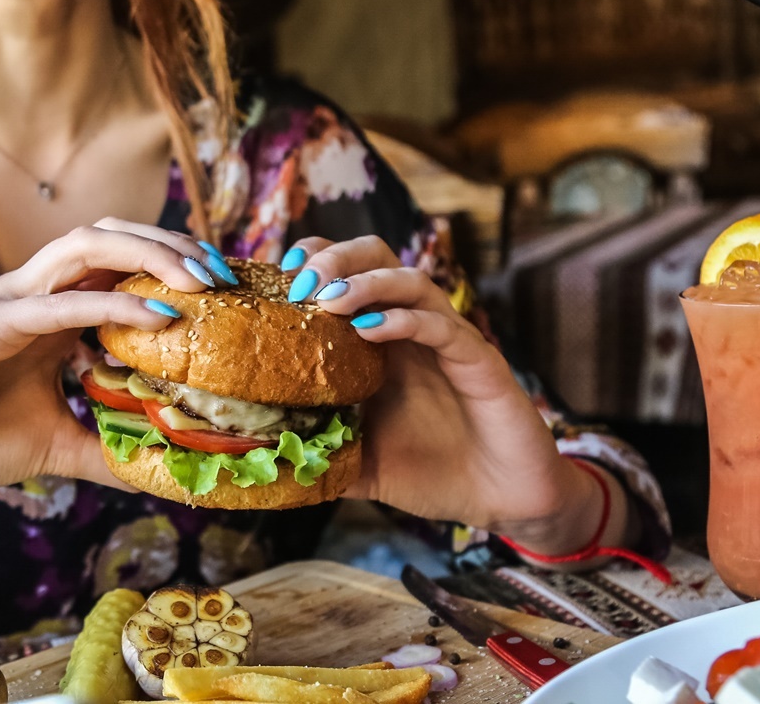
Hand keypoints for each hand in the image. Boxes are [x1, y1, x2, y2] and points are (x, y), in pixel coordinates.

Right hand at [0, 219, 223, 505]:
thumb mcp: (60, 444)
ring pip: (86, 247)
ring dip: (148, 255)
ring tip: (198, 280)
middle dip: (171, 244)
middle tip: (223, 275)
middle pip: (110, 236)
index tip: (226, 288)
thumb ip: (110, 446)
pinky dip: (110, 302)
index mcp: (49, 308)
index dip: (173, 261)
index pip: (119, 260)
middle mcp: (31, 291)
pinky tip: (156, 313)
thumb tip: (166, 471)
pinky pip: (58, 303)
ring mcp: (8, 300)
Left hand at [284, 237, 605, 554]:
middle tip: (300, 284)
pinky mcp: (480, 362)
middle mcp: (412, 330)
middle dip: (336, 258)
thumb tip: (258, 464)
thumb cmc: (433, 474)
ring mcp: (448, 341)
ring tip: (329, 299)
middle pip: (377, 258)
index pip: (345, 275)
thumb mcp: (360, 465)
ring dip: (367, 281)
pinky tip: (371, 330)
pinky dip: (406, 320)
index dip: (312, 264)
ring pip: (412, 281)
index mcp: (381, 343)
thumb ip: (317, 456)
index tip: (278, 279)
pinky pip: (444, 327)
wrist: (501, 501)